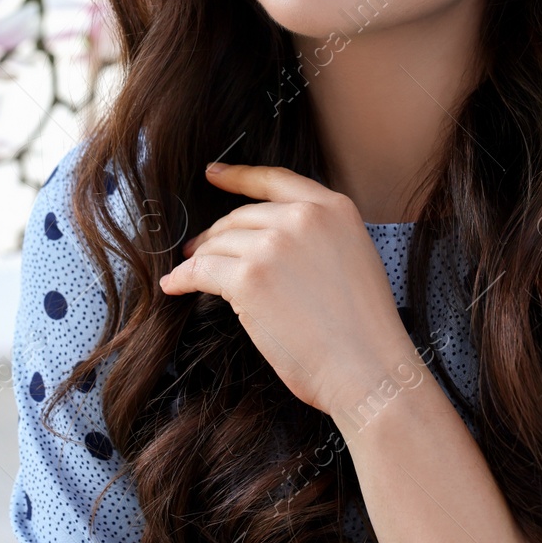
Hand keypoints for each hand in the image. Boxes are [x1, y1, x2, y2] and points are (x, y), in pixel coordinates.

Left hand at [159, 162, 416, 418]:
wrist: (368, 368)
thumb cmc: (364, 330)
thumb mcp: (352, 258)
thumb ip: (315, 238)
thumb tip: (264, 242)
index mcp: (334, 209)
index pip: (276, 181)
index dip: (239, 176)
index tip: (214, 174)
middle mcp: (303, 217)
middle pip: (241, 216)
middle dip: (216, 235)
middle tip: (198, 250)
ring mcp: (274, 245)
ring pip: (219, 244)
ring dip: (200, 259)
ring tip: (188, 272)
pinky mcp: (249, 278)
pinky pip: (202, 270)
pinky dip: (183, 278)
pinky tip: (174, 286)